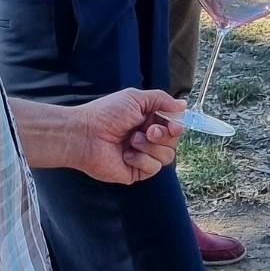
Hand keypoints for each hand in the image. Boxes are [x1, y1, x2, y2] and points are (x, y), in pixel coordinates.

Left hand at [68, 89, 186, 183]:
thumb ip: (161, 100)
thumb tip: (183, 105)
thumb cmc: (107, 113)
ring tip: (132, 141)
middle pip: (173, 142)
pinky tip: (126, 155)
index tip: (173, 126)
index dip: (177, 126)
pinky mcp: (136, 172)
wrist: (86, 134)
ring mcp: (142, 157)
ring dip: (151, 147)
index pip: (174, 126)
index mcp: (148, 120)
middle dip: (163, 136)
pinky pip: (153, 168)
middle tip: (147, 131)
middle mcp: (147, 139)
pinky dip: (142, 160)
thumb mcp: (136, 98)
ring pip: (167, 157)